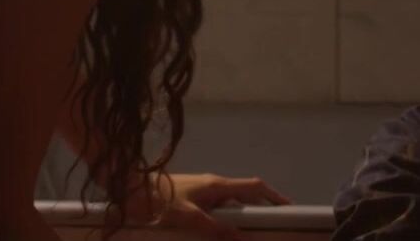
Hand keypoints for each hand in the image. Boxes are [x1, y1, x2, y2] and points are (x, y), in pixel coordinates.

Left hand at [125, 173, 291, 240]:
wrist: (130, 189)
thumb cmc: (160, 201)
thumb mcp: (188, 218)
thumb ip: (216, 229)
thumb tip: (243, 239)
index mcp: (217, 185)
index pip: (255, 187)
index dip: (274, 197)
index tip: (289, 209)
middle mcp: (213, 185)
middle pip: (246, 195)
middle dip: (260, 210)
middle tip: (269, 227)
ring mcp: (202, 190)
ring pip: (229, 204)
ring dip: (240, 217)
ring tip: (246, 235)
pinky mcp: (192, 197)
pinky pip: (216, 208)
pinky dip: (224, 219)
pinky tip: (219, 233)